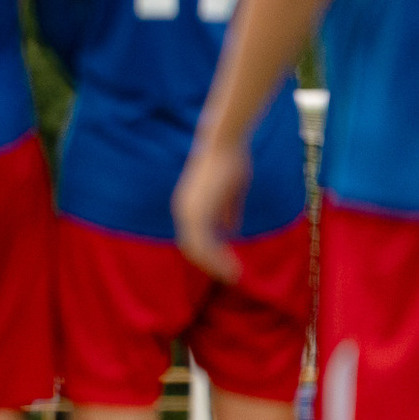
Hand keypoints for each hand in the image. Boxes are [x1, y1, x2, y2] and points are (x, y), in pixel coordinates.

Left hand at [172, 138, 248, 282]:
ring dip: (216, 265)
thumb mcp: (231, 192)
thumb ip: (229, 212)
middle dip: (212, 263)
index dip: (210, 252)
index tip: (228, 263)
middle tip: (232, 276)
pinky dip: (217, 258)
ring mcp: (188, 212)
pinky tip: (232, 266)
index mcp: (189, 206)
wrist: (224, 143)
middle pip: (192, 247)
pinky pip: (204, 244)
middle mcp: (184, 211)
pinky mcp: (197, 212)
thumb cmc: (230, 161)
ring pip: (197, 250)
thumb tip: (231, 231)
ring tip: (234, 276)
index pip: (194, 238)